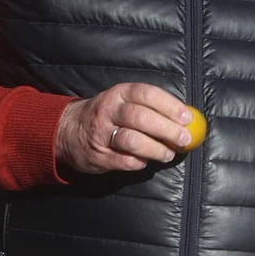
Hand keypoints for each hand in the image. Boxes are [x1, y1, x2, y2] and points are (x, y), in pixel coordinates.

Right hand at [56, 83, 194, 174]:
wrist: (67, 131)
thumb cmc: (107, 116)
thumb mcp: (122, 102)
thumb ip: (149, 108)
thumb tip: (184, 119)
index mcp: (119, 93)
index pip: (147, 94)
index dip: (169, 105)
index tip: (187, 118)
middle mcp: (109, 110)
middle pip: (141, 118)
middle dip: (167, 129)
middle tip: (184, 139)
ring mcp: (102, 134)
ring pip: (133, 140)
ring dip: (155, 149)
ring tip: (168, 154)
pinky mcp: (99, 155)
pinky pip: (125, 160)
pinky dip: (140, 162)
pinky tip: (146, 161)